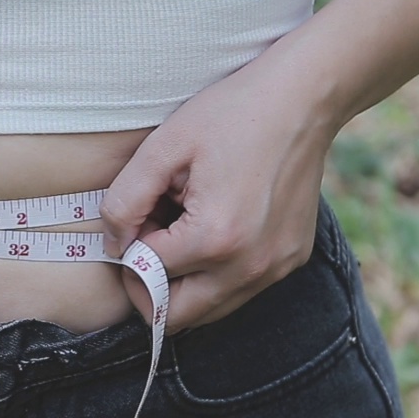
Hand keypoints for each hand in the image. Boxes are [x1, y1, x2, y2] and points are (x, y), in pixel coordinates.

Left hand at [101, 62, 335, 333]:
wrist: (304, 99)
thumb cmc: (232, 114)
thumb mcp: (163, 147)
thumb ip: (124, 201)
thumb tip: (114, 245)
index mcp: (214, 239)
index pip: (147, 275)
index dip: (129, 249)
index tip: (138, 217)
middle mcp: (249, 267)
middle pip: (176, 317)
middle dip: (150, 286)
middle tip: (150, 239)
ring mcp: (274, 270)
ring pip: (208, 312)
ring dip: (184, 283)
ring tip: (184, 230)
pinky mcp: (289, 262)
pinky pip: (238, 291)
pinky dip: (216, 274)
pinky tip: (218, 227)